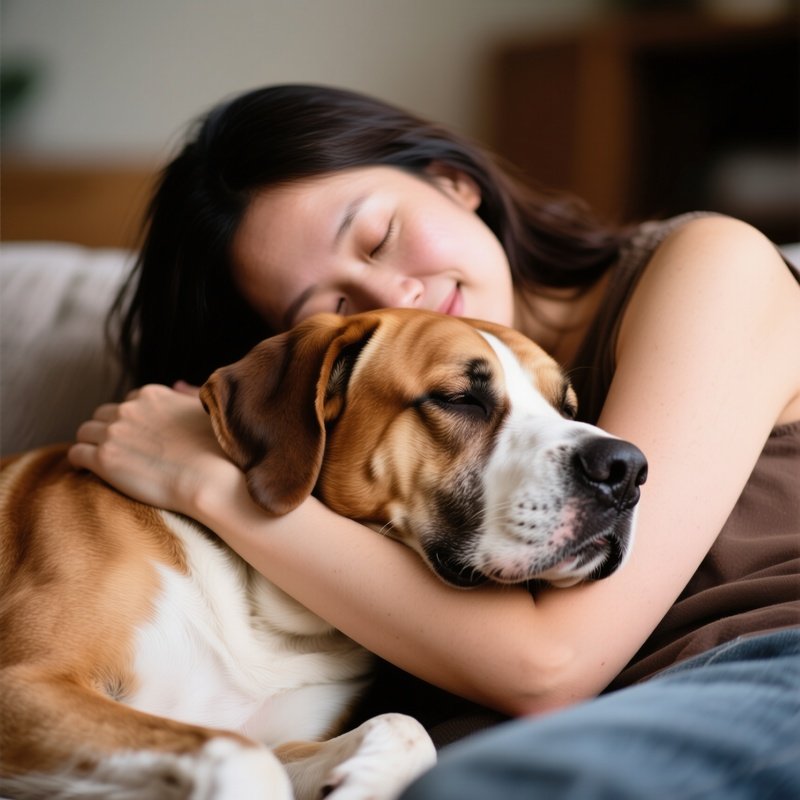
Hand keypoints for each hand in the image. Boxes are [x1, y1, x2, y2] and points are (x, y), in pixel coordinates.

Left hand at [68, 383, 239, 515]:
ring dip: (91, 444)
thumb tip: (179, 383)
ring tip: (101, 462)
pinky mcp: (103, 458)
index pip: (128, 402)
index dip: (130, 420)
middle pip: (102, 415)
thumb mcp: (205, 410)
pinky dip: (80, 462)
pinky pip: (76, 454)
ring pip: (85, 432)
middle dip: (107, 430)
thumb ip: (187, 394)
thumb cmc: (216, 449)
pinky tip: (90, 472)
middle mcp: (129, 409)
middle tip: (119, 451)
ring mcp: (113, 432)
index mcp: (151, 395)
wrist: (210, 479)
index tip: (137, 437)